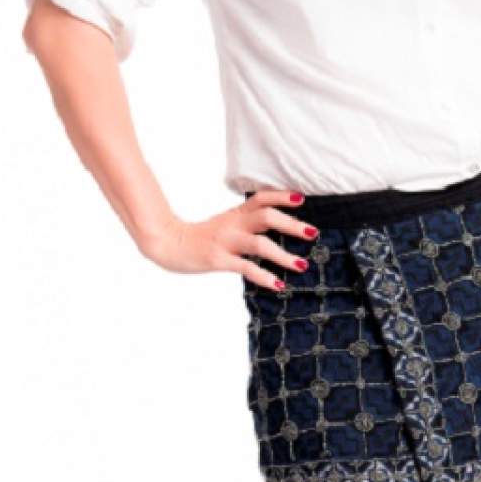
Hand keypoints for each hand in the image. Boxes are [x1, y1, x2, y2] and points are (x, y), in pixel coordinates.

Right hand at [140, 188, 318, 289]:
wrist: (168, 244)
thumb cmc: (201, 236)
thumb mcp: (225, 222)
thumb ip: (247, 221)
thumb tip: (277, 224)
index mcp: (236, 213)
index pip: (261, 198)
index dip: (281, 196)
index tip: (302, 198)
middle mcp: (233, 224)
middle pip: (266, 217)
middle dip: (291, 224)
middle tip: (312, 232)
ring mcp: (225, 242)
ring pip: (260, 244)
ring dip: (284, 255)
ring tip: (302, 265)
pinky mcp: (218, 260)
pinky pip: (245, 268)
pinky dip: (264, 276)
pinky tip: (278, 285)